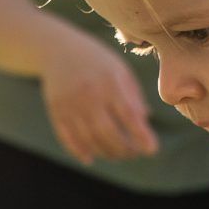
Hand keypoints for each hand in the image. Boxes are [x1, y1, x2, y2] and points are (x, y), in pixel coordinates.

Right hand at [40, 32, 158, 163]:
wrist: (58, 49)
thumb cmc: (98, 61)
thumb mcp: (120, 70)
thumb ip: (133, 95)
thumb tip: (145, 120)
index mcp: (109, 82)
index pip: (128, 114)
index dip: (141, 134)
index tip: (152, 149)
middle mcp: (89, 95)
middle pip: (108, 132)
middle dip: (124, 149)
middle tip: (135, 154)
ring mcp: (71, 105)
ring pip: (89, 139)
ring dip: (106, 153)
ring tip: (118, 154)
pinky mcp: (56, 111)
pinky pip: (68, 138)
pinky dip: (79, 151)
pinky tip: (91, 158)